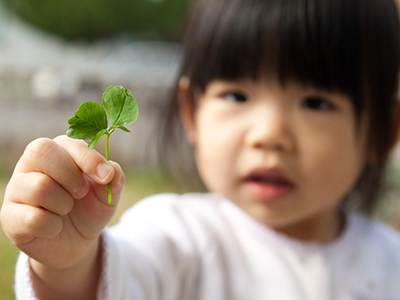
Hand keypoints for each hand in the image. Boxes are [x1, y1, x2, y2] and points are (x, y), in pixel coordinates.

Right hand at [0, 135, 124, 269]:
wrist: (76, 242)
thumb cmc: (89, 208)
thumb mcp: (107, 194)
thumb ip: (114, 178)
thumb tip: (111, 170)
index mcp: (57, 151)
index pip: (65, 141)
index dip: (88, 158)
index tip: (105, 176)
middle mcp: (31, 165)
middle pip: (42, 151)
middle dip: (71, 175)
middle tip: (81, 193)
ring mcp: (17, 189)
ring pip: (40, 186)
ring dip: (64, 204)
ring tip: (66, 209)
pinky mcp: (9, 216)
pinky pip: (33, 218)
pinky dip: (53, 226)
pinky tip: (54, 227)